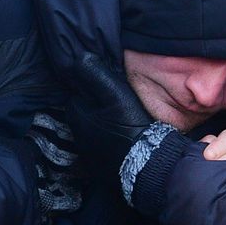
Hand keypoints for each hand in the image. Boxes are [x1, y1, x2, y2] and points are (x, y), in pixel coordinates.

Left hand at [69, 53, 154, 174]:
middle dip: (95, 107)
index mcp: (77, 116)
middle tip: (116, 103)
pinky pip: (102, 147)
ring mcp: (89, 154)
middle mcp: (78, 137)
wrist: (149, 164)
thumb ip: (96, 74)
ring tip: (123, 120)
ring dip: (103, 124)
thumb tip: (78, 57)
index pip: (76, 94)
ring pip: (93, 130)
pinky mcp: (101, 167)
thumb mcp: (116, 94)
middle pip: (84, 113)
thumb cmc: (132, 127)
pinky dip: (110, 141)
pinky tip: (125, 137)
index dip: (91, 88)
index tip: (107, 87)